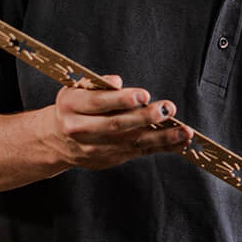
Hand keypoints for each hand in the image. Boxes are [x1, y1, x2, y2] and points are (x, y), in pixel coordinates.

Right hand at [45, 74, 191, 169]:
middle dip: (145, 118)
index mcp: (71, 107)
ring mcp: (98, 148)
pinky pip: (141, 152)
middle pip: (116, 125)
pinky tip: (180, 141)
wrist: (57, 140)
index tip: (142, 95)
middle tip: (167, 109)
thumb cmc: (72, 107)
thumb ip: (96, 83)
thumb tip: (116, 82)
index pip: (97, 103)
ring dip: (162, 137)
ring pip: (132, 142)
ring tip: (184, 131)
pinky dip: (163, 147)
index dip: (121, 100)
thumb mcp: (75, 89)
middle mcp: (82, 130)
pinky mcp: (113, 158)